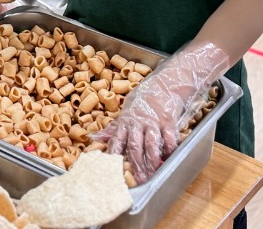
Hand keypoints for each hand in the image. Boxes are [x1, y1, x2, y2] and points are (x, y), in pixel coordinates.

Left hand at [95, 43, 229, 183]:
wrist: (166, 83)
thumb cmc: (144, 97)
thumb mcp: (126, 109)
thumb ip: (113, 127)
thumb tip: (93, 138)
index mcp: (126, 120)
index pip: (117, 139)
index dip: (113, 153)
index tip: (110, 168)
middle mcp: (139, 122)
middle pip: (134, 145)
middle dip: (134, 163)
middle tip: (135, 178)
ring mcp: (154, 121)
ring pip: (151, 143)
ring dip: (151, 160)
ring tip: (151, 173)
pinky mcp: (169, 121)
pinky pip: (169, 138)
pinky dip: (169, 149)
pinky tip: (168, 158)